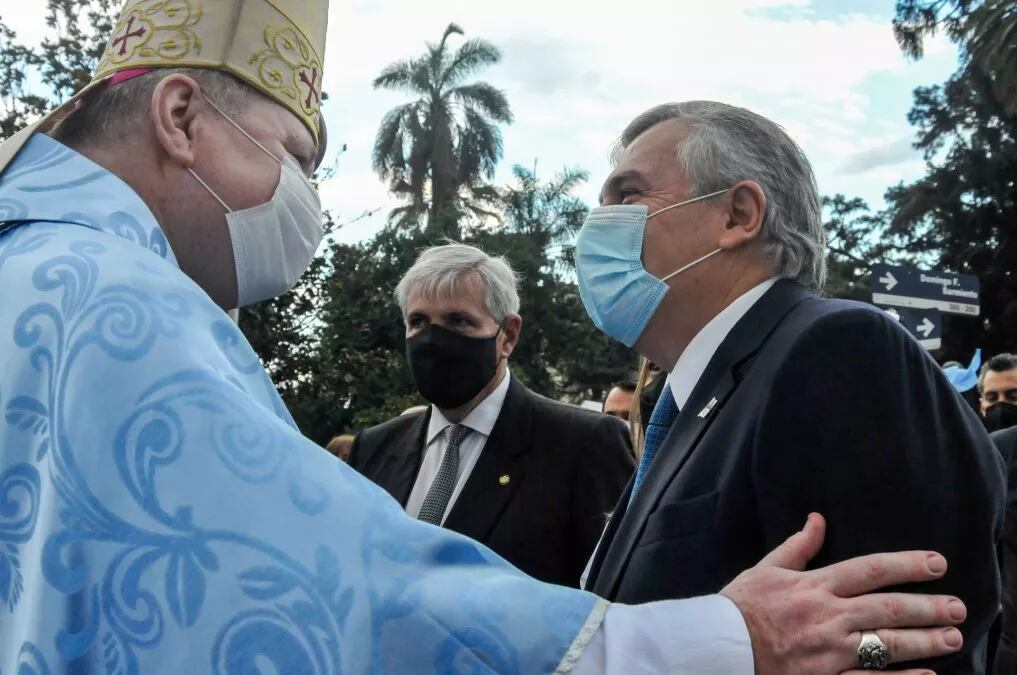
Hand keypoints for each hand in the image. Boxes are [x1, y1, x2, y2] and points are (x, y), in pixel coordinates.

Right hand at [721, 513, 964, 674]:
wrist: (720, 648)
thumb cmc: (741, 606)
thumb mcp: (766, 568)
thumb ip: (797, 546)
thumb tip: (817, 519)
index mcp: (815, 586)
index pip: (870, 570)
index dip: (907, 565)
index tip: (938, 563)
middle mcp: (828, 617)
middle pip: (888, 609)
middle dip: (928, 607)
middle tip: (958, 607)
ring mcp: (830, 652)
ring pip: (887, 645)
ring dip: (924, 641)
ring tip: (952, 637)